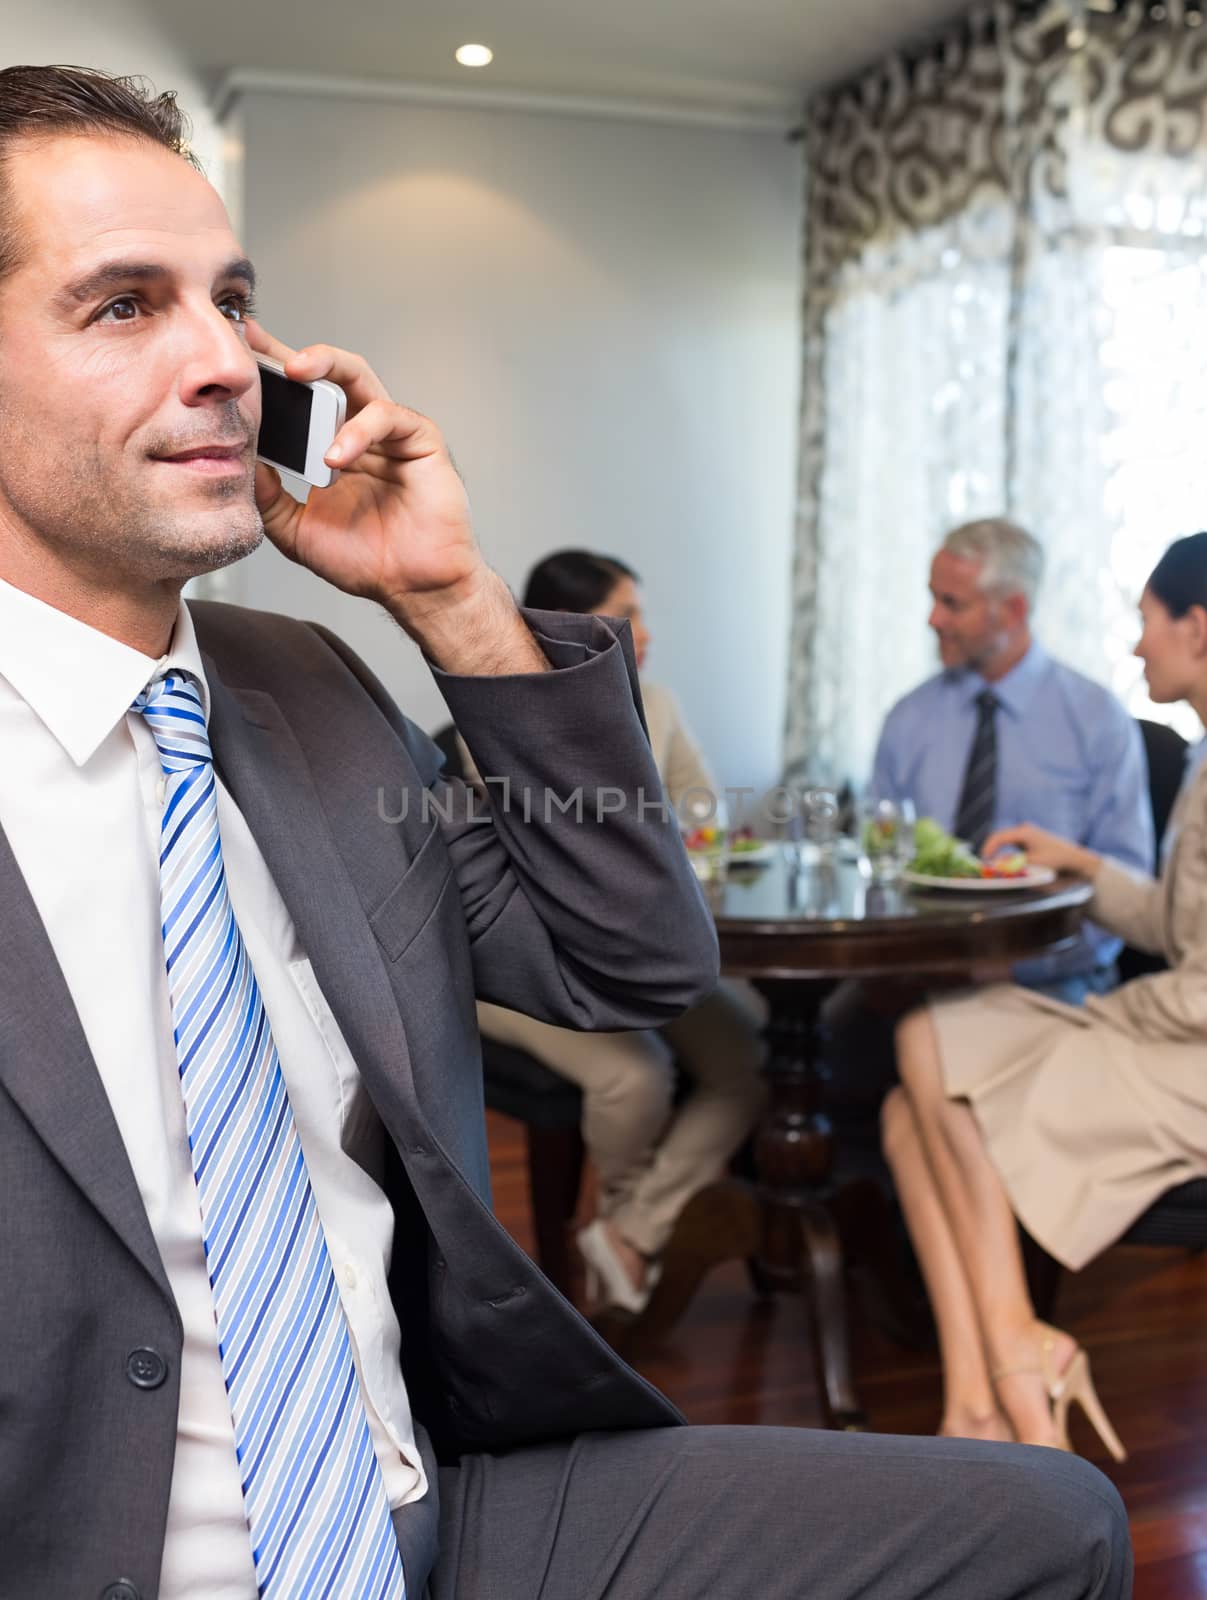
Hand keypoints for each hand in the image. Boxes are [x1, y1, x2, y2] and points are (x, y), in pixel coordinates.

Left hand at [246, 324, 545, 673]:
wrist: (413, 588)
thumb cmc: (367, 561)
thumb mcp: (297, 530)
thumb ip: (269, 498)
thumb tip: (241, 461)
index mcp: (332, 445)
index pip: (301, 397)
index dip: (272, 370)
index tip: (239, 351)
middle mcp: (361, 431)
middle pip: (329, 372)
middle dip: (293, 353)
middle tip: (261, 348)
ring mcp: (391, 434)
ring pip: (359, 377)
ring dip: (326, 366)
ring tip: (296, 373)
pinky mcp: (421, 441)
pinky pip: (388, 416)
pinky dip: (357, 429)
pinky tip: (336, 455)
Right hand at [980, 823, 1100, 879]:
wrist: (1077, 862)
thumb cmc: (1057, 861)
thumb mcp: (1033, 864)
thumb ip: (1012, 864)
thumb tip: (994, 865)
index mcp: (1024, 832)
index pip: (998, 838)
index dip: (988, 850)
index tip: (983, 863)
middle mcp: (1025, 830)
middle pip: (1000, 839)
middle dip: (993, 852)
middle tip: (987, 866)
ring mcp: (1028, 834)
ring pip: (1007, 843)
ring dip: (1001, 855)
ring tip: (997, 867)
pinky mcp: (1032, 841)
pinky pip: (1014, 847)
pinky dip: (1010, 856)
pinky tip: (1011, 865)